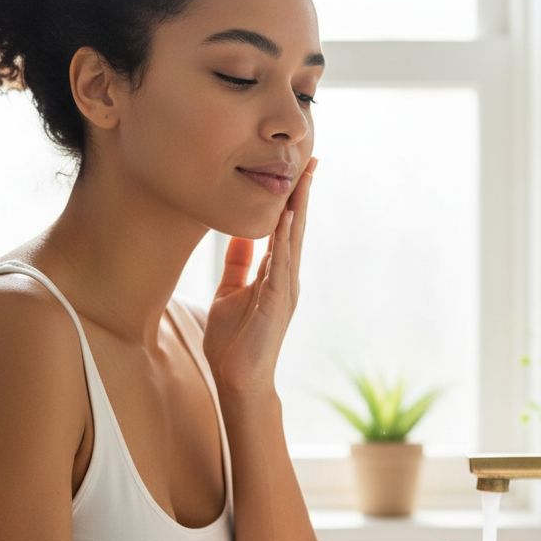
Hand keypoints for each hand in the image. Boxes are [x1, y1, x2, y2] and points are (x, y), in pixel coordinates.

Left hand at [202, 157, 316, 396]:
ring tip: (302, 180)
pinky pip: (279, 266)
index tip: (297, 170)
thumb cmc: (233, 342)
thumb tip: (239, 237)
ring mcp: (284, 291)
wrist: (238, 381)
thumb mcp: (229, 294)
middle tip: (311, 160)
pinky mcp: (275, 304)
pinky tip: (284, 220)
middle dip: (302, 194)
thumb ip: (237, 266)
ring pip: (292, 241)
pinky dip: (282, 241)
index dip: (291, 200)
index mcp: (274, 275)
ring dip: (297, 210)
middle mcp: (285, 278)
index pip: (285, 229)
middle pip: (295, 228)